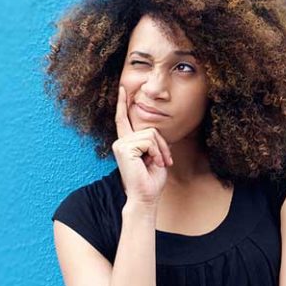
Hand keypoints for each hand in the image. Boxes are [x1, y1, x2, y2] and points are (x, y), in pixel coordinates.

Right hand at [111, 84, 171, 204]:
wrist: (145, 197)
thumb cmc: (151, 180)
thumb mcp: (156, 156)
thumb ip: (153, 141)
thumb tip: (154, 132)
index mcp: (126, 143)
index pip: (123, 119)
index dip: (123, 103)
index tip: (122, 88)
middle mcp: (120, 141)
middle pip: (150, 130)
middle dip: (162, 145)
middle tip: (164, 162)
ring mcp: (120, 144)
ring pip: (151, 134)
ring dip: (160, 151)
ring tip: (157, 164)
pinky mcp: (124, 147)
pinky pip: (149, 141)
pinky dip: (156, 152)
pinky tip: (151, 163)